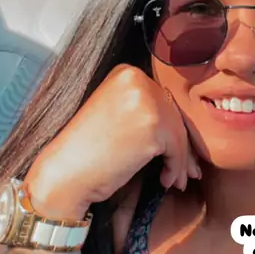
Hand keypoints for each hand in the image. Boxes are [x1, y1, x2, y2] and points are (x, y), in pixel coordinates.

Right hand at [25, 65, 200, 219]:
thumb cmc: (88, 150)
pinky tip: (165, 181)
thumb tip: (183, 124)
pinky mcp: (153, 125)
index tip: (176, 149)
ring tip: (177, 179)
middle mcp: (136, 80)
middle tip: (188, 170)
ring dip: (181, 160)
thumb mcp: (116, 113)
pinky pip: (177, 149)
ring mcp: (145, 101)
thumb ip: (145, 108)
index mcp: (125, 72)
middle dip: (182, 145)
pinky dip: (175, 168)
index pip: (162, 98)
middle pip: (173, 114)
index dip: (171, 127)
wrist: (66, 172)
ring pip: (178, 132)